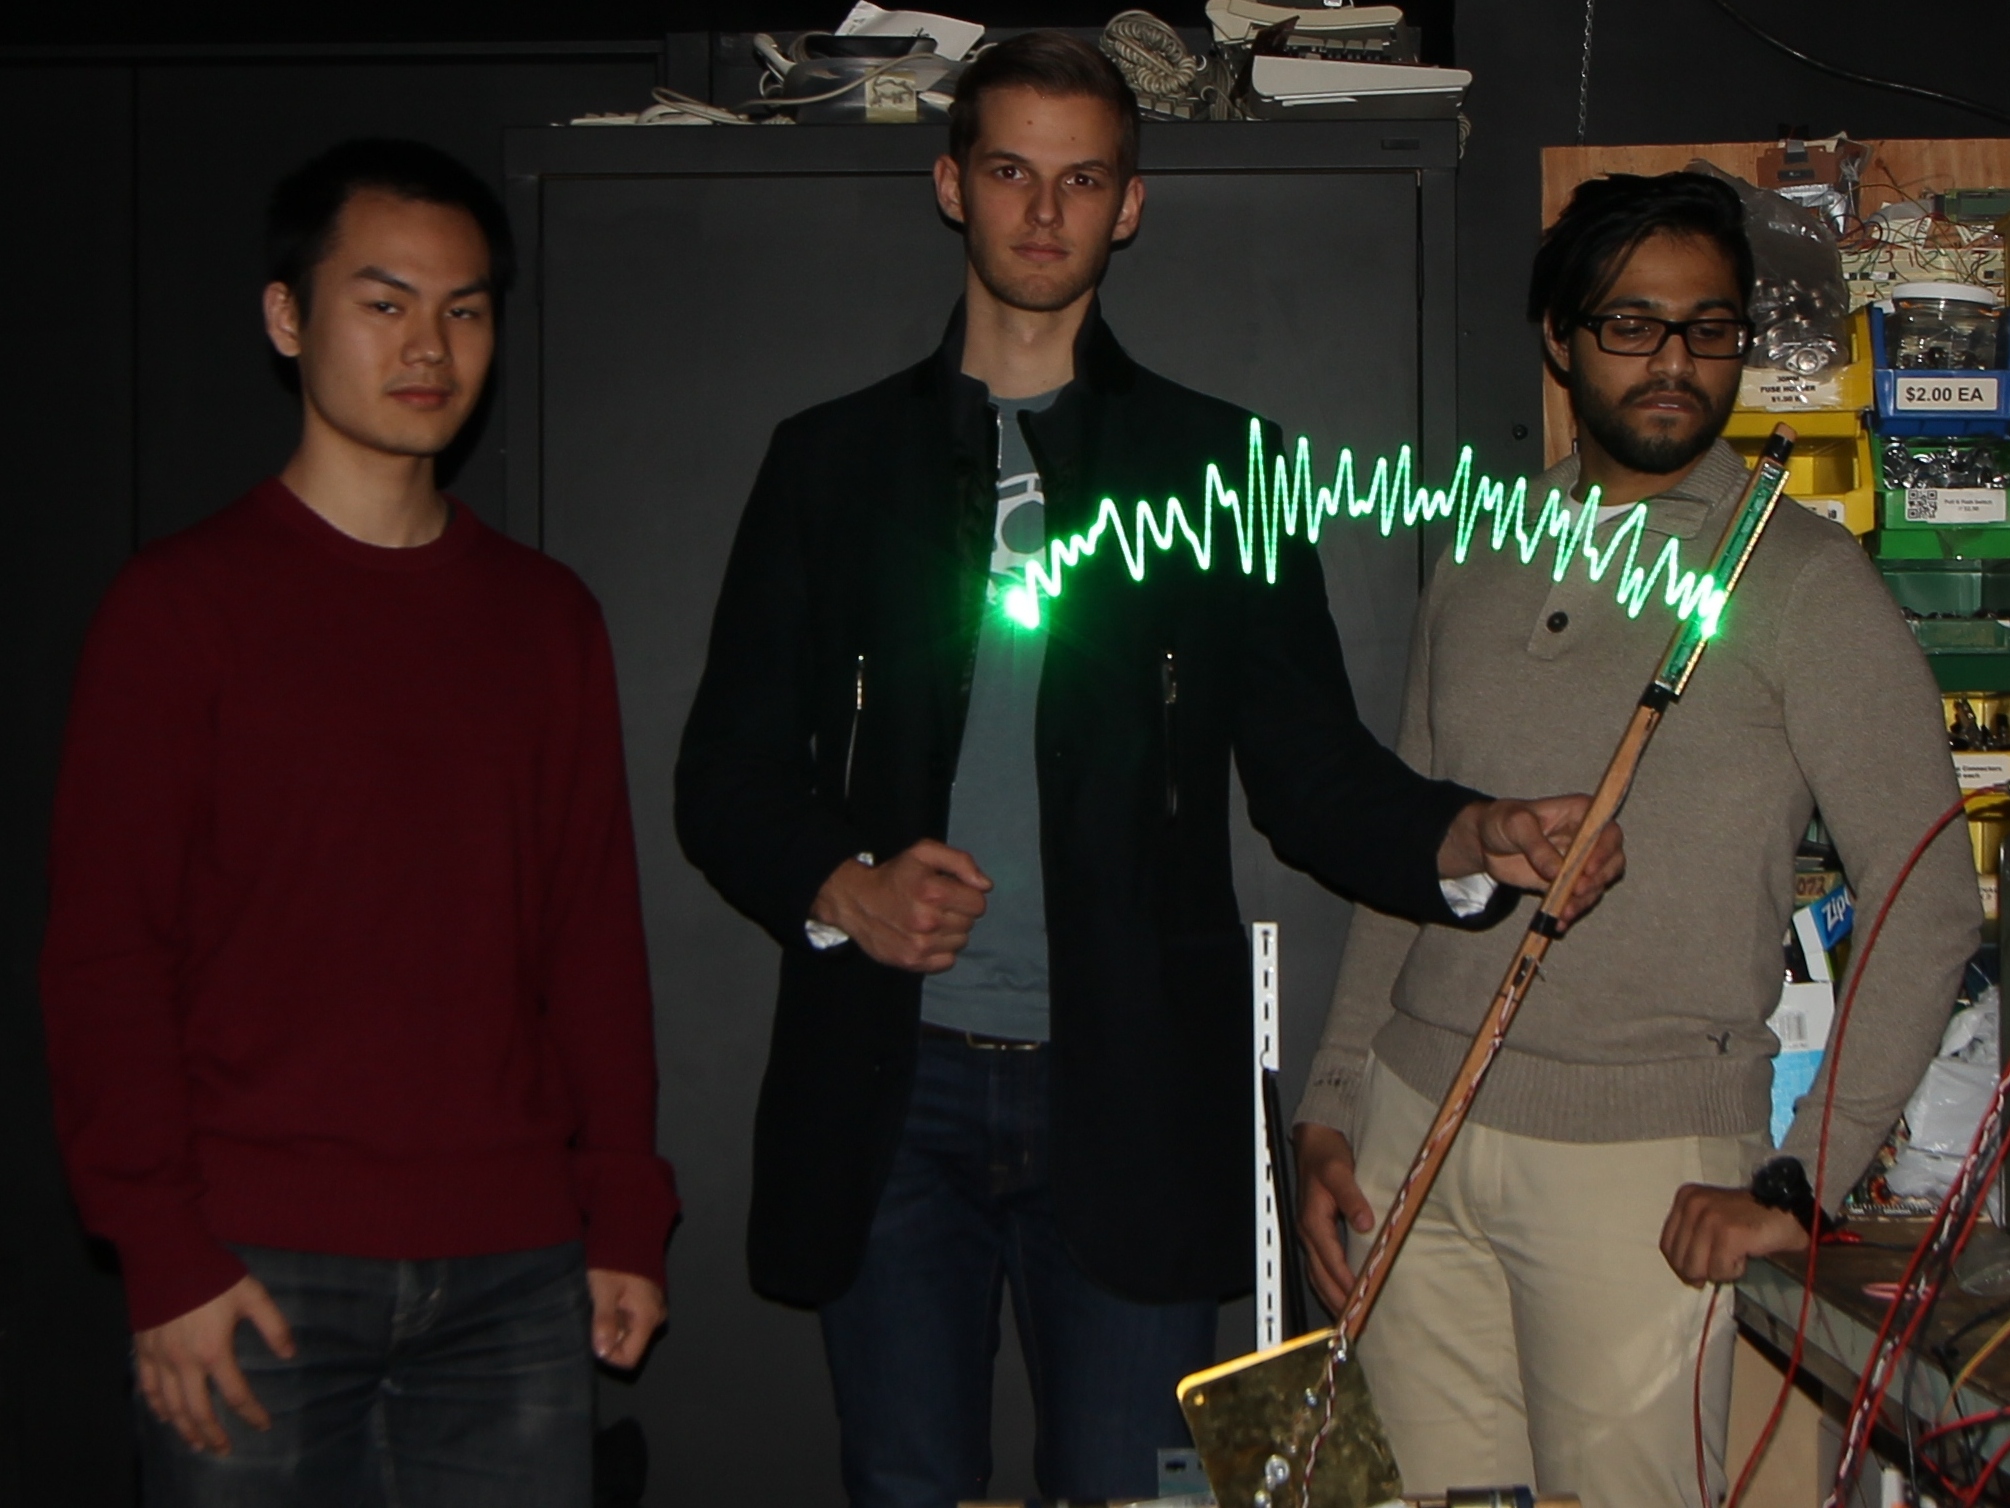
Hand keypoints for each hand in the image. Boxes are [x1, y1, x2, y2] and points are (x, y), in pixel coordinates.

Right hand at [134, 1275, 295, 1453]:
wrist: (167, 1256)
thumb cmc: (213, 1275)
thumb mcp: (253, 1295)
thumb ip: (273, 1325)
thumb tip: (290, 1354)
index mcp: (214, 1351)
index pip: (235, 1393)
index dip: (251, 1412)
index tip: (262, 1424)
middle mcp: (184, 1362)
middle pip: (198, 1410)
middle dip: (213, 1433)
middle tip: (224, 1450)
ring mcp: (160, 1359)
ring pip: (171, 1406)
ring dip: (185, 1428)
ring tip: (197, 1444)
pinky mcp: (144, 1350)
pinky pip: (148, 1388)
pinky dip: (157, 1407)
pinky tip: (166, 1417)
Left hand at [588, 1269, 665, 1370]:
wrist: (631, 1231)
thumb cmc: (615, 1259)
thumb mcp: (603, 1290)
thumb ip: (604, 1321)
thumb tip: (602, 1352)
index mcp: (648, 1317)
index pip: (628, 1358)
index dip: (607, 1353)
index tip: (593, 1334)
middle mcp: (656, 1317)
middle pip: (628, 1346)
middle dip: (609, 1336)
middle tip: (596, 1312)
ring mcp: (654, 1309)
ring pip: (628, 1332)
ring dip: (612, 1324)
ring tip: (602, 1302)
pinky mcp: (648, 1302)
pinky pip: (631, 1319)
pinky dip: (617, 1314)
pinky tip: (610, 1297)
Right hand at [810, 839, 991, 972]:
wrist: (856, 901)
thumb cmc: (895, 875)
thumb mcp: (924, 853)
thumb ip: (960, 862)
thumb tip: (985, 885)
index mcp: (933, 891)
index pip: (978, 903)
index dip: (967, 895)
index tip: (951, 892)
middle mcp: (928, 921)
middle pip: (969, 923)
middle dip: (957, 912)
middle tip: (935, 905)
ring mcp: (920, 945)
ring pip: (960, 942)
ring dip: (950, 931)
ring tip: (929, 920)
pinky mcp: (913, 962)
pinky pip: (948, 961)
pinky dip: (941, 950)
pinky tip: (925, 937)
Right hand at [1294, 1123, 1375, 1316]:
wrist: (1314, 1141)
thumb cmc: (1326, 1155)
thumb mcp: (1339, 1171)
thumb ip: (1352, 1197)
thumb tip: (1365, 1223)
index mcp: (1312, 1220)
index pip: (1330, 1260)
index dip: (1345, 1281)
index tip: (1361, 1298)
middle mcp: (1308, 1230)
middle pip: (1319, 1275)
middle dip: (1335, 1298)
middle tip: (1354, 1320)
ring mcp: (1310, 1232)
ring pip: (1316, 1273)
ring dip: (1330, 1295)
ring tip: (1348, 1316)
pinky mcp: (1316, 1231)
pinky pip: (1320, 1264)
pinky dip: (1329, 1282)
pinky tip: (1341, 1291)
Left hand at [1438, 795, 1623, 924]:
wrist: (1487, 843)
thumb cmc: (1503, 821)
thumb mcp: (1515, 825)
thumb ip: (1536, 846)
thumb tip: (1557, 872)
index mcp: (1581, 813)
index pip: (1607, 830)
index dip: (1605, 850)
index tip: (1588, 869)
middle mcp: (1587, 838)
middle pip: (1612, 860)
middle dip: (1598, 879)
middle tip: (1577, 891)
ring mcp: (1580, 862)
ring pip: (1597, 884)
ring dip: (1584, 900)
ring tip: (1564, 911)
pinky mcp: (1568, 883)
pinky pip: (1579, 899)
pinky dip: (1571, 911)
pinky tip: (1559, 920)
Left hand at [1660, 1184, 1807, 1284]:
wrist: (1788, 1211)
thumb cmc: (1749, 1219)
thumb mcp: (1710, 1217)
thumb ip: (1693, 1237)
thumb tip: (1687, 1273)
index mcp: (1685, 1197)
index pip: (1667, 1245)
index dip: (1681, 1265)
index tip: (1700, 1271)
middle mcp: (1693, 1204)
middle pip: (1680, 1259)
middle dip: (1701, 1271)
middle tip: (1723, 1264)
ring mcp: (1710, 1218)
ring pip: (1697, 1268)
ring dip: (1718, 1271)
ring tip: (1735, 1257)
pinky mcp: (1729, 1233)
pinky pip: (1719, 1270)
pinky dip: (1733, 1271)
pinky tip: (1745, 1256)